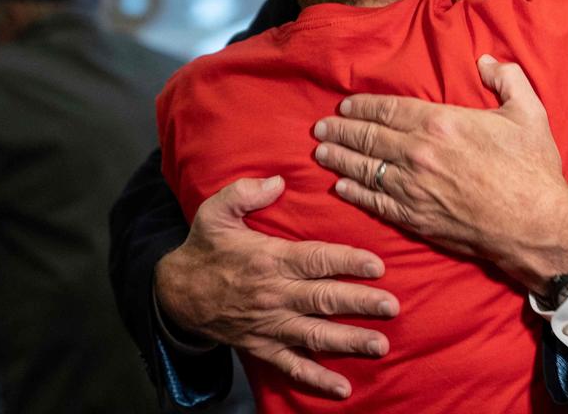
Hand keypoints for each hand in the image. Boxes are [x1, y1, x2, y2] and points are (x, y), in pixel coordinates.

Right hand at [154, 176, 399, 398]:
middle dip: (360, 303)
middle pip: (323, 300)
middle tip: (392, 306)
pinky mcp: (262, 347)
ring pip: (315, 335)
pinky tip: (342, 388)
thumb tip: (278, 180)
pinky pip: (291, 367)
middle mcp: (273, 295)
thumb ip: (245, 192)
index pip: (315, 260)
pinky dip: (316, 379)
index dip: (347, 262)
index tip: (377, 265)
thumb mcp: (215, 211)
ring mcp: (269, 325)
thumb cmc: (205, 248)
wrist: (175, 294)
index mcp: (268, 259)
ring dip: (350, 341)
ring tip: (380, 345)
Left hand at [313, 55, 567, 293]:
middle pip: (368, 137)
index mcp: (441, 123)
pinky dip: (354, 193)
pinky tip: (341, 187)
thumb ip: (507, 79)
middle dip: (341, 131)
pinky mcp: (416, 218)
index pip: (388, 110)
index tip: (344, 106)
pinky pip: (375, 202)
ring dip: (340, 159)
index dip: (362, 107)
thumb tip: (486, 61)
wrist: (535, 224)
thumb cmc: (532, 169)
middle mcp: (418, 154)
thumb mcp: (528, 112)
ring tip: (321, 153)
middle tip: (320, 127)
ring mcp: (413, 188)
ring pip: (365, 169)